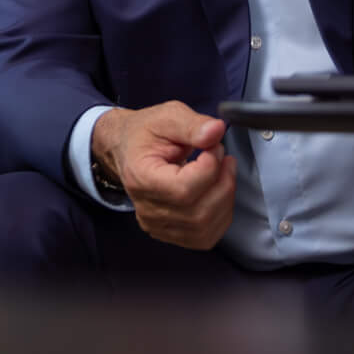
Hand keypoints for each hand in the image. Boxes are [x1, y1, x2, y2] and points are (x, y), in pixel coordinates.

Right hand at [90, 101, 234, 248]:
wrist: (128, 148)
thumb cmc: (145, 134)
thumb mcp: (167, 117)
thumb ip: (192, 124)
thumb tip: (216, 131)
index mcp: (141, 178)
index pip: (184, 189)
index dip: (210, 168)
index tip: (214, 147)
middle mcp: (146, 208)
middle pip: (198, 213)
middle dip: (223, 183)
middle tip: (222, 157)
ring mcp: (157, 225)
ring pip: (205, 229)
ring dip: (225, 199)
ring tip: (223, 172)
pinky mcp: (169, 233)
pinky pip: (204, 237)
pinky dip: (220, 216)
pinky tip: (218, 193)